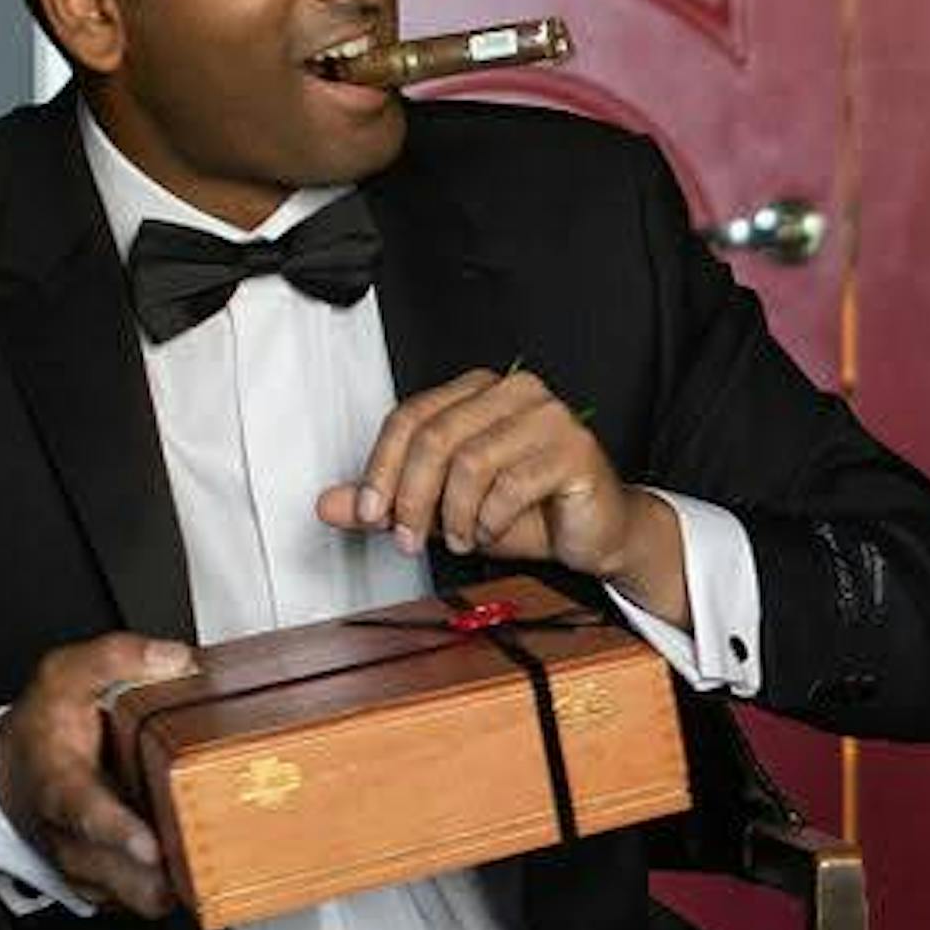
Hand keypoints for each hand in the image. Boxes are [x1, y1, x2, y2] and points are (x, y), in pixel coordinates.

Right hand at [0, 633, 198, 917]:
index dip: (116, 832)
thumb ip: (114, 658)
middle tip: (208, 863)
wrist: (9, 771)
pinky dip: (170, 889)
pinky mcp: (105, 883)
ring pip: (132, 897)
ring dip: (173, 885)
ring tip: (215, 864)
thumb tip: (174, 659)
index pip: (83, 812)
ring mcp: (87, 865)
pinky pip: (141, 900)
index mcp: (60, 783)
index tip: (149, 846)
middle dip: (160, 875)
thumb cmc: (43, 727)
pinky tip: (200, 863)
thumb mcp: (65, 675)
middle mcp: (71, 836)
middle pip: (116, 874)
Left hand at [317, 368, 687, 622]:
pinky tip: (494, 531)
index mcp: (479, 391)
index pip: (411, 416)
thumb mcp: (444, 509)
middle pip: (435, 437)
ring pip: (470, 462)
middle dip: (411, 496)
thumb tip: (332, 504)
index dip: (380, 468)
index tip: (369, 513)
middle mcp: (514, 392)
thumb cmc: (528, 511)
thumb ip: (390, 503)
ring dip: (454, 514)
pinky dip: (491, 519)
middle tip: (406, 537)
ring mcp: (548, 416)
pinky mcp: (574, 448)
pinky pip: (511, 484)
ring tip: (461, 537)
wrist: (596, 533)